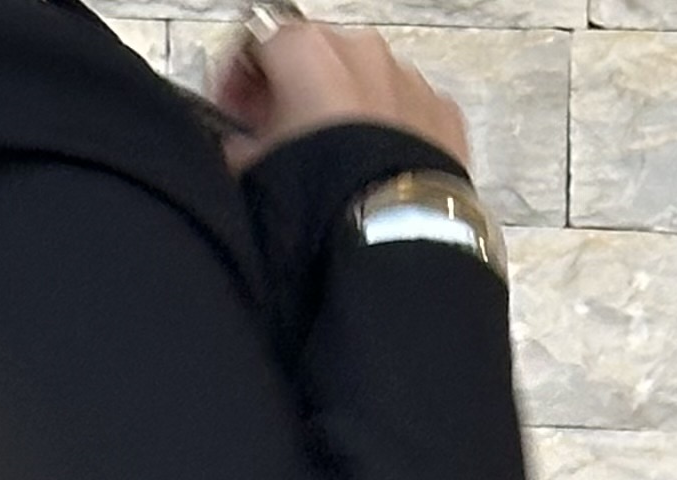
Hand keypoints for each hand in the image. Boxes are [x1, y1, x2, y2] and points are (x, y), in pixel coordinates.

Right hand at [211, 22, 471, 177]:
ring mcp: (407, 77)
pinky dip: (388, 131)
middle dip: (296, 92)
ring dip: (345, 111)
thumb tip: (242, 146)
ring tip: (331, 164)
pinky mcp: (441, 112)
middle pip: (316, 58)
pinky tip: (371, 171)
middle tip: (282, 141)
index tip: (235, 112)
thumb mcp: (249, 172)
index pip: (257, 45)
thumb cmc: (317, 201)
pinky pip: (406, 111)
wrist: (384, 237)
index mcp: (307, 49)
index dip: (240, 83)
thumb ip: (239, 142)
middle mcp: (361, 49)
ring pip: (365, 82)